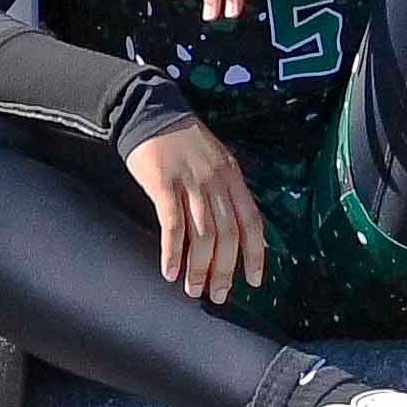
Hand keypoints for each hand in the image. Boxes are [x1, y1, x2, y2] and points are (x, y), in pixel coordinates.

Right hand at [126, 120, 268, 305]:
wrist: (151, 111)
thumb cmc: (183, 141)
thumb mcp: (217, 160)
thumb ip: (227, 192)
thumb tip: (237, 232)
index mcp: (232, 176)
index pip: (252, 221)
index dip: (255, 254)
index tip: (253, 282)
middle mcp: (216, 181)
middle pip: (227, 234)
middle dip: (224, 270)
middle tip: (218, 295)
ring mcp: (190, 182)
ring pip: (202, 234)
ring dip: (199, 267)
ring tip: (193, 289)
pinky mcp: (164, 184)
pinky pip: (172, 225)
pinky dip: (172, 252)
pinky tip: (170, 271)